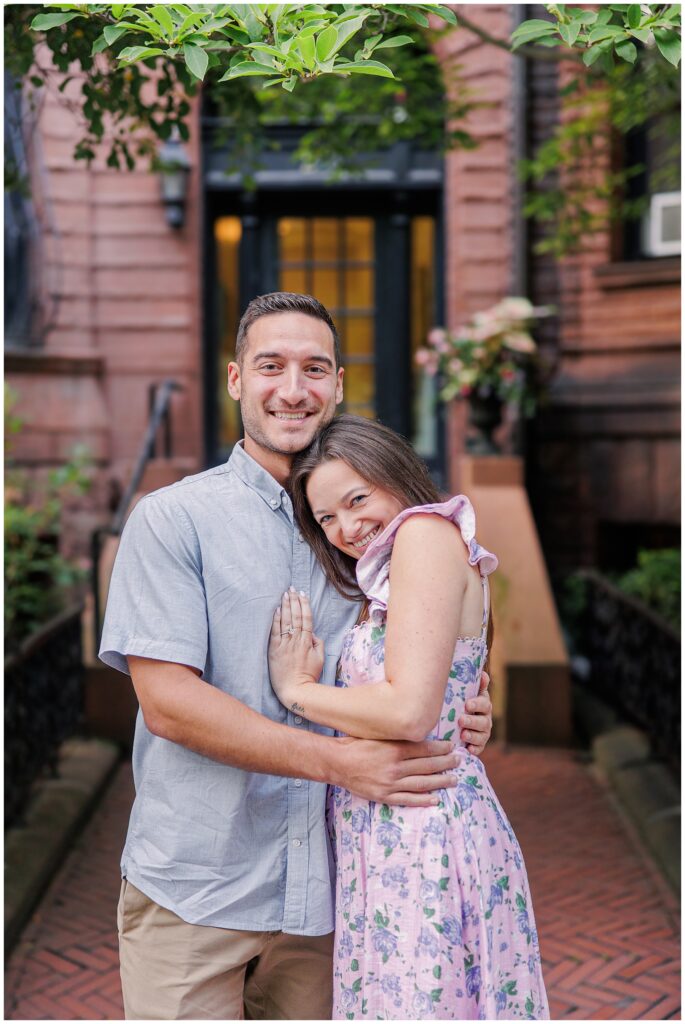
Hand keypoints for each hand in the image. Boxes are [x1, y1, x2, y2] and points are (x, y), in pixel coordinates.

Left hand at [268, 589, 324, 707]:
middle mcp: (296, 640)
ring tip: (285, 594)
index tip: (303, 594)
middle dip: (294, 600)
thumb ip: (318, 644)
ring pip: (286, 620)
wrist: (295, 690)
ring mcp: (284, 644)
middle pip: (296, 616)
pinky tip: (277, 609)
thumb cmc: (309, 675)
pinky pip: (275, 631)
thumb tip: (313, 634)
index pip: (307, 618)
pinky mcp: (274, 649)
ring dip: (285, 605)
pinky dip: (276, 619)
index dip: (305, 605)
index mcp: (308, 641)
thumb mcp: (320, 659)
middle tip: (292, 588)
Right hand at [333, 736, 460, 805]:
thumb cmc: (356, 744)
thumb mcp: (378, 734)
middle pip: (427, 765)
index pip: (425, 748)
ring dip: (440, 781)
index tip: (451, 747)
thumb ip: (397, 736)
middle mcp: (396, 766)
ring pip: (422, 783)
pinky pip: (408, 799)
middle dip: (445, 763)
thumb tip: (418, 733)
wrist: (337, 762)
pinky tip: (435, 799)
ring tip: (453, 780)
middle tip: (458, 762)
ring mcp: (391, 783)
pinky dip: (423, 800)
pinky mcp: (384, 796)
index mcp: (394, 748)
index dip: (441, 748)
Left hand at [458, 670, 491, 756]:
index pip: (484, 703)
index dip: (477, 704)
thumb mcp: (464, 693)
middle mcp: (485, 719)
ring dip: (473, 735)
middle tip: (461, 720)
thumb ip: (473, 684)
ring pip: (482, 735)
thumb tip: (483, 674)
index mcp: (482, 705)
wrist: (453, 723)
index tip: (467, 704)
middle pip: (483, 721)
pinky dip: (475, 749)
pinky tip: (469, 749)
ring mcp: (482, 733)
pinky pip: (479, 748)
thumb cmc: (458, 703)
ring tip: (463, 734)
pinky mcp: (478, 745)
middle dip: (472, 721)